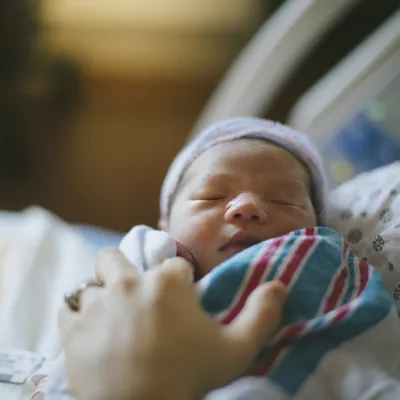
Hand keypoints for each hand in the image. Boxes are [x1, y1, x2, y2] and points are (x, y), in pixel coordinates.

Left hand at [59, 248, 286, 399]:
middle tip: (132, 292)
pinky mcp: (73, 330)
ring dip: (101, 295)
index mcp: (168, 281)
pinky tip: (90, 330)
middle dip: (123, 268)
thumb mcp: (237, 349)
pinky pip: (68, 310)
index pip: (173, 263)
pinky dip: (77, 316)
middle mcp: (128, 282)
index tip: (181, 300)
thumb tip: (280, 285)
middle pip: (115, 256)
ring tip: (112, 315)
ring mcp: (97, 304)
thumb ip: (262, 314)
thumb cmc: (191, 379)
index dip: (178, 280)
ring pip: (90, 283)